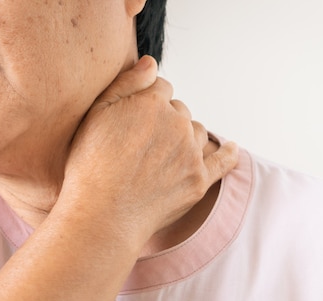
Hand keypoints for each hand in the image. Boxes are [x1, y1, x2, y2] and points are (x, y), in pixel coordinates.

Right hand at [62, 56, 238, 246]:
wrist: (103, 214)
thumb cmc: (91, 166)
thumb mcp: (96, 114)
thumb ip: (126, 84)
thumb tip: (152, 63)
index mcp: (152, 103)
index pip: (160, 88)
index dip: (147, 101)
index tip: (135, 119)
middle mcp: (178, 124)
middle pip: (179, 111)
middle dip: (165, 120)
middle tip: (143, 143)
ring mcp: (191, 153)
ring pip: (197, 132)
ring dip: (186, 137)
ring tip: (163, 156)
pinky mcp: (199, 180)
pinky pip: (224, 161)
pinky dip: (228, 153)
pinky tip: (231, 148)